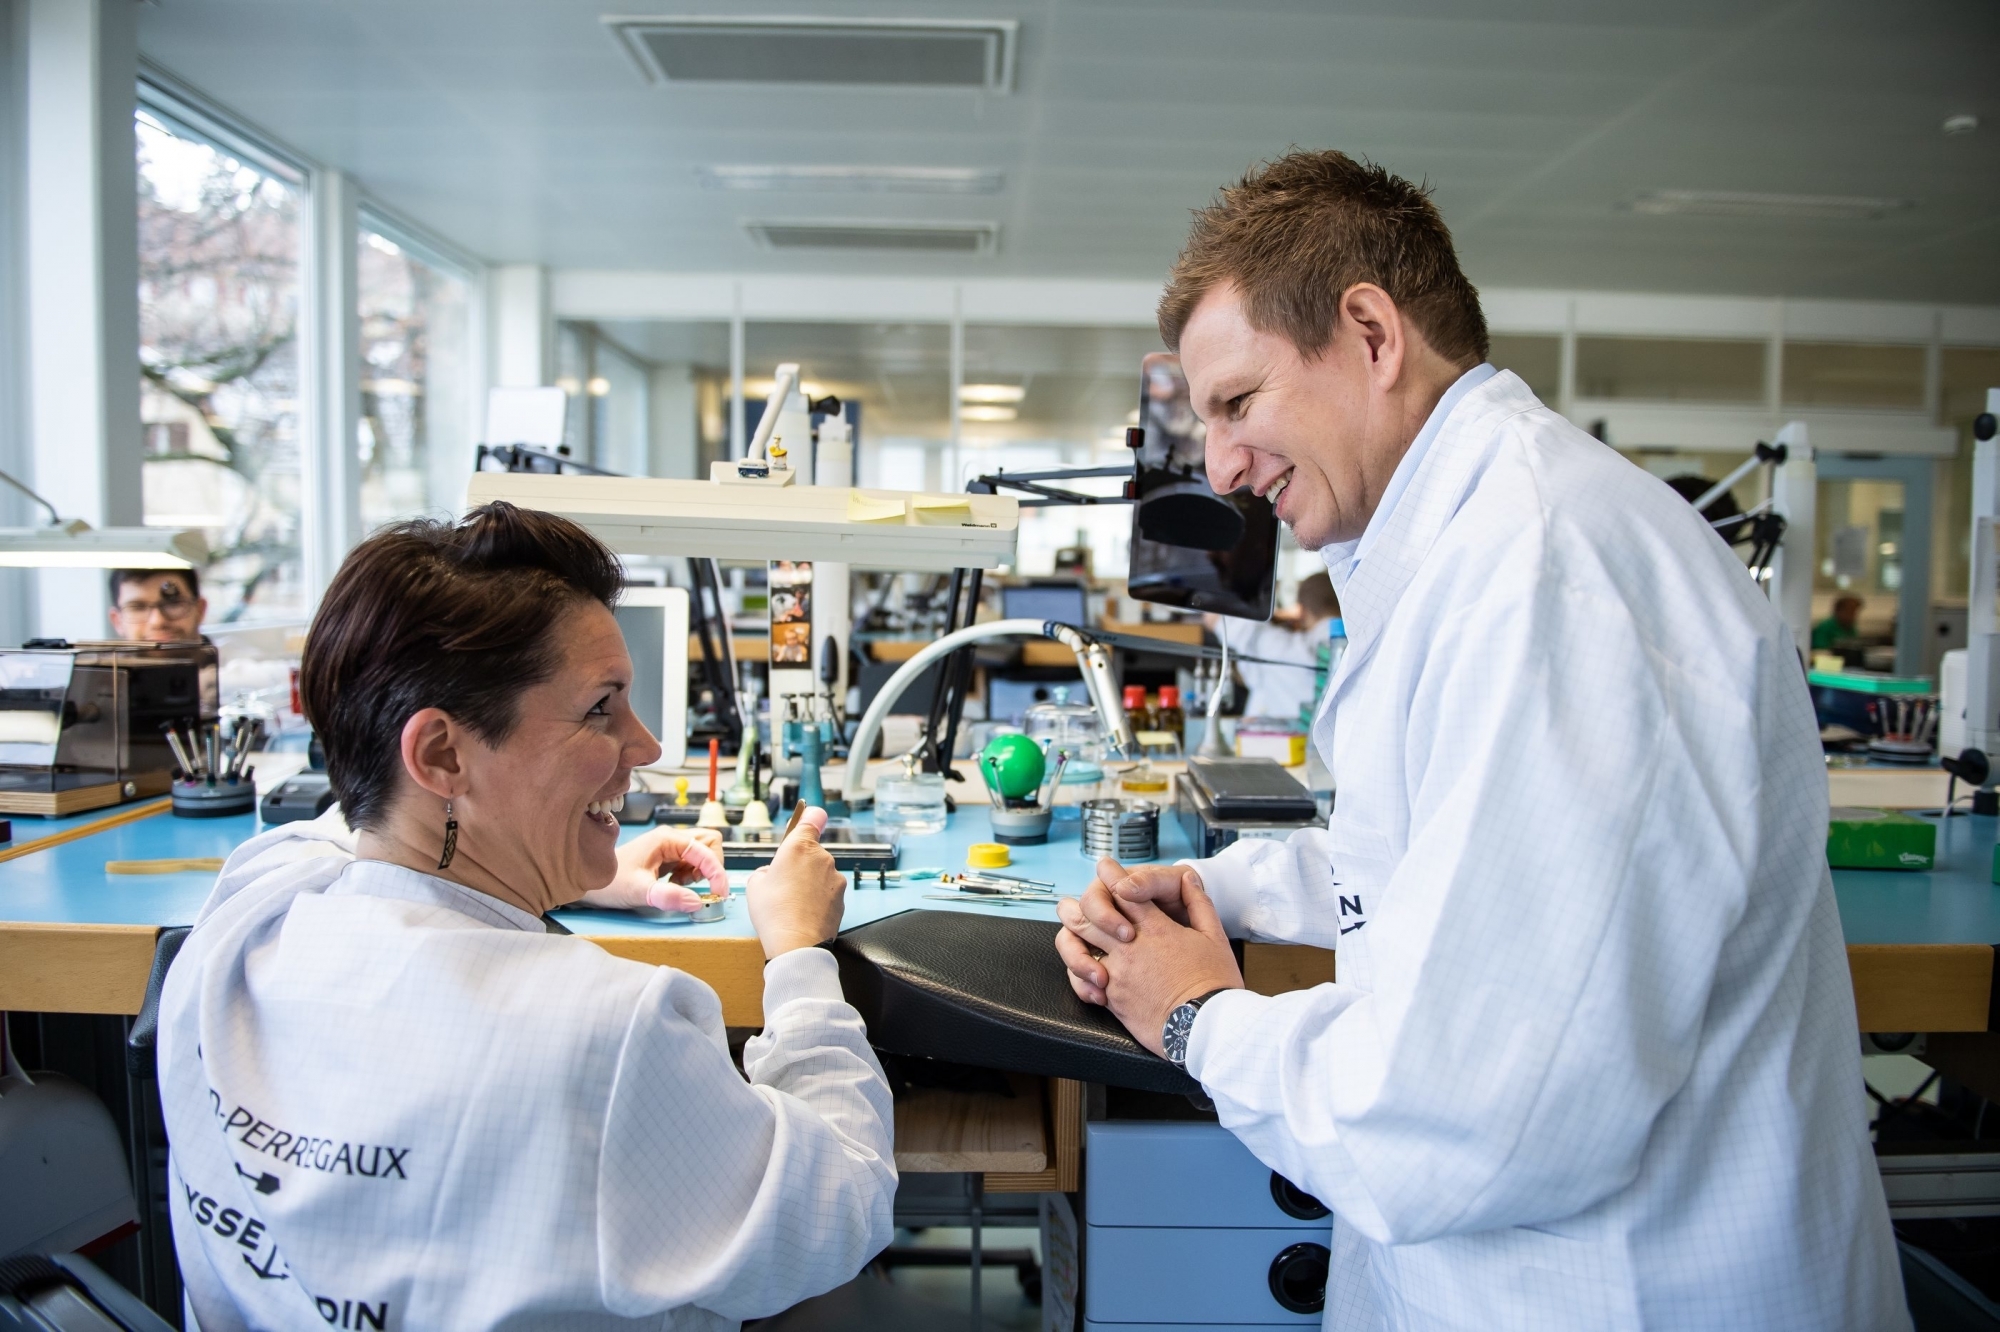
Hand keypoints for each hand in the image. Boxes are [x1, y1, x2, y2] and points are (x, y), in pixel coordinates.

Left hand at [582, 826, 726, 912]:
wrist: (589, 884)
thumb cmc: (609, 882)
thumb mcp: (638, 891)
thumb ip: (667, 896)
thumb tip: (696, 902)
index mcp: (666, 839)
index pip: (705, 848)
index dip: (716, 871)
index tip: (718, 892)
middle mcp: (671, 838)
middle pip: (710, 843)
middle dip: (710, 867)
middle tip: (694, 885)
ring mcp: (670, 847)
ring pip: (703, 853)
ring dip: (701, 872)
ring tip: (679, 885)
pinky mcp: (668, 857)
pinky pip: (692, 863)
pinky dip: (691, 876)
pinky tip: (673, 884)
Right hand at [746, 807, 844, 958]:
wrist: (795, 943)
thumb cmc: (773, 913)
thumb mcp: (755, 884)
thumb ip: (766, 870)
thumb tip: (772, 873)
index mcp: (798, 846)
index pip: (813, 816)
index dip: (810, 817)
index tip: (807, 819)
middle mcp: (821, 857)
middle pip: (812, 852)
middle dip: (800, 864)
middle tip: (783, 884)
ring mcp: (835, 877)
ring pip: (820, 873)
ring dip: (810, 883)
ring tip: (792, 903)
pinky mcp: (842, 897)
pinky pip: (828, 891)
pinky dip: (819, 898)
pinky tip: (804, 912)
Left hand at [1055, 868, 1241, 1057]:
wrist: (1206, 1026)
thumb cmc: (1214, 983)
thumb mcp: (1215, 937)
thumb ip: (1198, 904)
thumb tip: (1190, 879)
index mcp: (1155, 928)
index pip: (1123, 890)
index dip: (1110, 874)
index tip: (1105, 867)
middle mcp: (1130, 947)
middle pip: (1088, 915)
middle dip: (1078, 904)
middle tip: (1072, 901)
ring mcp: (1117, 973)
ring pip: (1077, 946)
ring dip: (1071, 937)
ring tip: (1071, 932)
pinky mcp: (1113, 999)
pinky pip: (1083, 982)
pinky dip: (1079, 975)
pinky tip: (1085, 973)